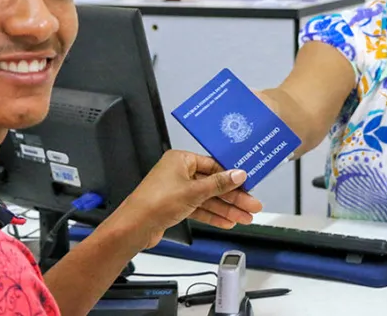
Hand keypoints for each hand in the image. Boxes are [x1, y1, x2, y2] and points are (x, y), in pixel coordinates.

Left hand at [109, 150, 262, 248]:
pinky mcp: (176, 207)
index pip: (213, 165)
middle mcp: (178, 172)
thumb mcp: (193, 192)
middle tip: (252, 206)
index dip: (232, 176)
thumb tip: (238, 174)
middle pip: (213, 184)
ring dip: (226, 209)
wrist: (134, 227)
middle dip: (233, 197)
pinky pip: (199, 209)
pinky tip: (227, 222)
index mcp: (180, 160)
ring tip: (245, 218)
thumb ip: (219, 184)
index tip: (248, 184)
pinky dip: (213, 216)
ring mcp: (177, 190)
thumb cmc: (155, 202)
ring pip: (208, 198)